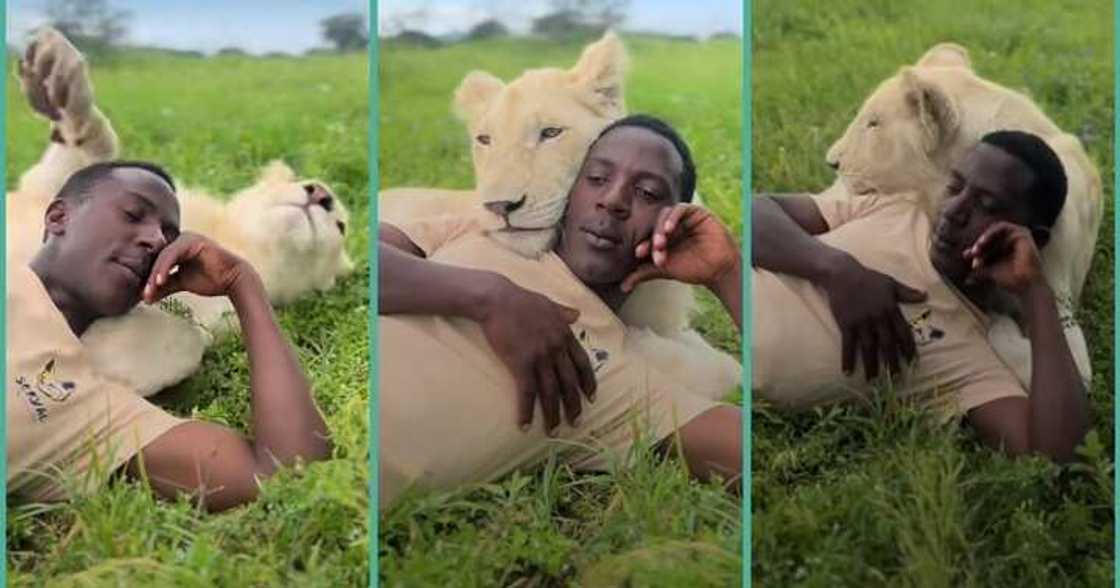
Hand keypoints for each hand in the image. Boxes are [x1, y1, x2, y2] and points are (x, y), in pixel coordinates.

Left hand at [142, 232, 251, 302]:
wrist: (233, 280)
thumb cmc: (211, 280)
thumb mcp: (182, 283)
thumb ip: (165, 287)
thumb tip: (146, 298)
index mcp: (177, 247)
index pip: (157, 262)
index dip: (148, 278)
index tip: (143, 296)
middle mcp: (180, 239)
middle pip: (158, 259)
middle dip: (149, 279)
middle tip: (143, 296)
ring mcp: (186, 238)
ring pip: (163, 257)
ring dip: (154, 275)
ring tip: (149, 291)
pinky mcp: (192, 240)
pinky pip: (172, 254)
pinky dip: (164, 268)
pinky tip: (160, 281)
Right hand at [479, 277, 596, 434]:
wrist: (497, 299)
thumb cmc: (520, 299)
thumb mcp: (548, 303)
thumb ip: (563, 313)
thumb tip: (577, 314)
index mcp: (564, 335)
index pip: (582, 363)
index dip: (588, 382)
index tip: (592, 398)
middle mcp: (556, 348)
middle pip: (569, 382)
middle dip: (574, 405)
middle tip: (576, 422)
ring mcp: (540, 357)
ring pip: (551, 392)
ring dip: (553, 414)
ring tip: (554, 431)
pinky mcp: (521, 363)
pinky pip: (527, 392)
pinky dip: (527, 411)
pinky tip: (525, 425)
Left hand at [621, 204, 739, 292]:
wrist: (718, 269)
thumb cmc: (693, 269)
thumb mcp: (664, 270)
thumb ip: (643, 274)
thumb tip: (622, 286)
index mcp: (661, 238)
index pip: (647, 237)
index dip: (642, 244)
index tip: (638, 254)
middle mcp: (670, 227)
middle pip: (654, 226)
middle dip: (652, 239)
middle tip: (653, 251)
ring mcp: (682, 218)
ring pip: (664, 217)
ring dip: (660, 229)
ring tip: (661, 243)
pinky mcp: (695, 212)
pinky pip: (680, 209)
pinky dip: (672, 217)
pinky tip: (670, 229)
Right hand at [822, 255, 926, 379]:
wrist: (841, 273)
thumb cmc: (867, 277)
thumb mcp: (890, 282)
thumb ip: (907, 292)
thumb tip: (926, 296)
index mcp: (890, 309)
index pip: (903, 332)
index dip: (908, 348)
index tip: (912, 362)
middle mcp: (878, 318)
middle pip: (887, 344)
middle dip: (893, 362)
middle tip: (896, 379)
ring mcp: (861, 322)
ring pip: (869, 348)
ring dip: (872, 366)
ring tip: (874, 381)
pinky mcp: (846, 324)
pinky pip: (848, 345)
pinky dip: (848, 359)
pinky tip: (848, 372)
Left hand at [963, 222, 1044, 294]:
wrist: (1025, 284)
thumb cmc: (1010, 280)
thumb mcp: (988, 272)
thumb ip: (978, 268)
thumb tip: (965, 271)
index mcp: (1005, 249)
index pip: (986, 244)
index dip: (975, 249)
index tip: (967, 256)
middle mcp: (1011, 241)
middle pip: (989, 238)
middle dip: (978, 246)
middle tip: (971, 254)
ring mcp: (1017, 236)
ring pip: (993, 231)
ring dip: (983, 239)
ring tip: (976, 250)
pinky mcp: (1022, 233)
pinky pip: (1002, 227)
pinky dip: (990, 233)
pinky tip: (982, 242)